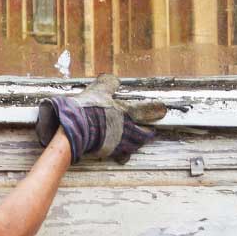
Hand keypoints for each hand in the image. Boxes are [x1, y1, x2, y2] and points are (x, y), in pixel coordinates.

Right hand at [35, 73, 167, 162]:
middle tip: (150, 131)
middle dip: (148, 132)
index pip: (146, 109)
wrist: (75, 128)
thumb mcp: (98, 90)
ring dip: (137, 142)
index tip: (162, 109)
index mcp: (126, 112)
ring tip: (138, 142)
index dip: (156, 109)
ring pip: (134, 144)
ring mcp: (119, 142)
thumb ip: (109, 84)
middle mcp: (127, 129)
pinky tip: (122, 154)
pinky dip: (123, 154)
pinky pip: (121, 155)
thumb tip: (114, 80)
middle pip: (144, 133)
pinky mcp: (109, 152)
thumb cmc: (88, 108)